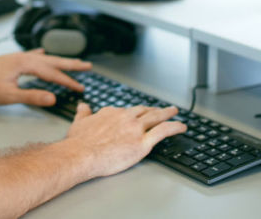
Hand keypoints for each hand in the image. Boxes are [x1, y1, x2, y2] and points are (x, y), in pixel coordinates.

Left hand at [0, 49, 90, 105]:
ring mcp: (17, 57)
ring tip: (72, 62)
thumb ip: (32, 96)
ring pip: (43, 58)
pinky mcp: (11, 60)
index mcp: (24, 64)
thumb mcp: (9, 96)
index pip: (52, 73)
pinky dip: (41, 56)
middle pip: (52, 61)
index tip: (80, 87)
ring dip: (58, 61)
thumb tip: (52, 98)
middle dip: (71, 64)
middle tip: (87, 66)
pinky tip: (43, 53)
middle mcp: (23, 57)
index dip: (68, 81)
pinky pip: (31, 56)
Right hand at [63, 103, 185, 178]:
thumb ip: (84, 113)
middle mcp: (125, 118)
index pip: (126, 111)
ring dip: (167, 114)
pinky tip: (182, 127)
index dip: (134, 113)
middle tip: (162, 110)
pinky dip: (175, 127)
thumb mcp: (78, 122)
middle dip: (154, 110)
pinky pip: (163, 131)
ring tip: (174, 112)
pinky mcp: (142, 143)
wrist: (81, 154)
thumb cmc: (78, 143)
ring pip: (156, 118)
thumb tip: (83, 105)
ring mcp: (135, 129)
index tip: (138, 114)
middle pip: (144, 111)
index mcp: (111, 113)